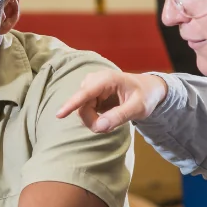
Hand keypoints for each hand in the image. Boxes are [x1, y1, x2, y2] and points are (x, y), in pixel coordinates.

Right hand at [55, 71, 169, 133]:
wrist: (147, 89)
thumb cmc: (145, 96)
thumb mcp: (138, 107)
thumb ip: (120, 116)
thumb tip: (100, 127)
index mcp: (107, 79)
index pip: (85, 93)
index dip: (71, 104)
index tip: (59, 115)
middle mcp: (95, 80)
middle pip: (82, 106)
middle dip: (93, 120)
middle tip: (110, 127)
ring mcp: (91, 88)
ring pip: (82, 110)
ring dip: (94, 120)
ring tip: (113, 119)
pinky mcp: (90, 95)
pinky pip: (85, 111)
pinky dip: (94, 118)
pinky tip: (107, 115)